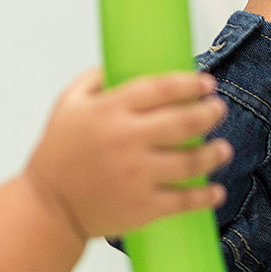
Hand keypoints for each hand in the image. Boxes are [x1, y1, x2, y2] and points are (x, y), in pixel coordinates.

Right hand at [25, 70, 231, 240]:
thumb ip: (94, 80)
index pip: (161, 88)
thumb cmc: (57, 154)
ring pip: (192, 160)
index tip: (207, 84)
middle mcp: (126, 140)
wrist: (47, 209)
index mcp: (108, 111)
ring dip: (215, 153)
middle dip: (210, 113)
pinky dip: (206, 196)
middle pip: (185, 121)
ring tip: (223, 149)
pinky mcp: (143, 206)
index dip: (190, 84)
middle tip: (218, 110)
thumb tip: (123, 63)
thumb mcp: (66, 106)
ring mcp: (137, 174)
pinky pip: (185, 200)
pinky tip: (216, 191)